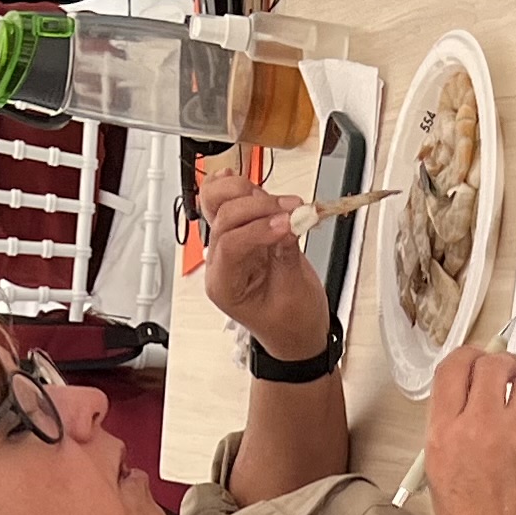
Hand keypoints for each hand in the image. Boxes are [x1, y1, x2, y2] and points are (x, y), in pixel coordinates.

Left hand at [196, 157, 332, 362]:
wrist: (296, 332)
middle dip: (260, 208)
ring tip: (283, 203)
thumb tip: (290, 220)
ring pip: (219, 202)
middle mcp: (219, 261)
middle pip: (224, 217)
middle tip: (293, 209)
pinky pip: (226, 202)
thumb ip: (287, 254)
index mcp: (224, 285)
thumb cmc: (291, 324)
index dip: (259, 228)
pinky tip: (244, 182)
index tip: (288, 223)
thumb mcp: (294, 294)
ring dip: (250, 193)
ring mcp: (228, 244)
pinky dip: (235, 188)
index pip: (231, 244)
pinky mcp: (242, 232)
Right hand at [423, 348, 515, 514]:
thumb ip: (449, 432)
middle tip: (509, 375)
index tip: (478, 360)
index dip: (468, 357)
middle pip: (493, 364)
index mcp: (443, 435)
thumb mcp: (439, 476)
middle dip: (504, 365)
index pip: (453, 367)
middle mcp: (478, 430)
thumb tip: (465, 402)